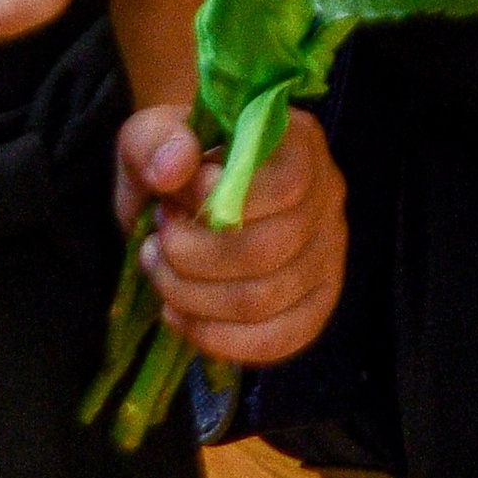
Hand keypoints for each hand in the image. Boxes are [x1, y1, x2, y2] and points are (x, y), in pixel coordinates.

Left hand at [115, 107, 346, 364]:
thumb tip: (175, 168)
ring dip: (192, 296)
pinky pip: (274, 341)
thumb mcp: (150, 136)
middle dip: (192, 257)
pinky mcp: (314, 306)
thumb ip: (154, 141)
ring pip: (263, 301)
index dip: (221, 202)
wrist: (184, 201)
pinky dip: (215, 338)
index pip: (286, 183)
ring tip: (160, 271)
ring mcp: (327, 254)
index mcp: (300, 141)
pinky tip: (179, 314)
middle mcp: (327, 195)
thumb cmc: (176, 162)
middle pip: (269, 251)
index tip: (171, 200)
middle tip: (158, 241)